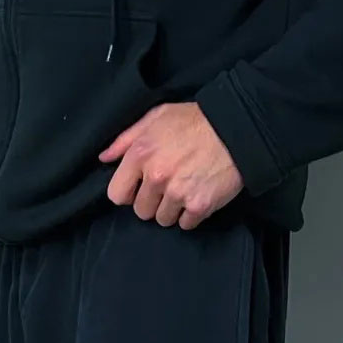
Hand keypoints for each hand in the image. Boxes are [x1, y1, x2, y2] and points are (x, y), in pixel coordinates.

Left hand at [100, 102, 243, 229]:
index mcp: (141, 154)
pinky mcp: (199, 206)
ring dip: (172, 210)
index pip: (116, 195)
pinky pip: (185, 224)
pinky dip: (191, 215)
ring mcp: (177, 193)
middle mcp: (156, 176)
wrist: (238, 128)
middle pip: (141, 211)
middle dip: (152, 202)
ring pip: (163, 220)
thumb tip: (104, 158)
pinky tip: (198, 195)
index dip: (129, 193)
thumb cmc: (196, 120)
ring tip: (185, 189)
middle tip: (169, 186)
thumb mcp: (157, 117)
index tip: (140, 188)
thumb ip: (127, 139)